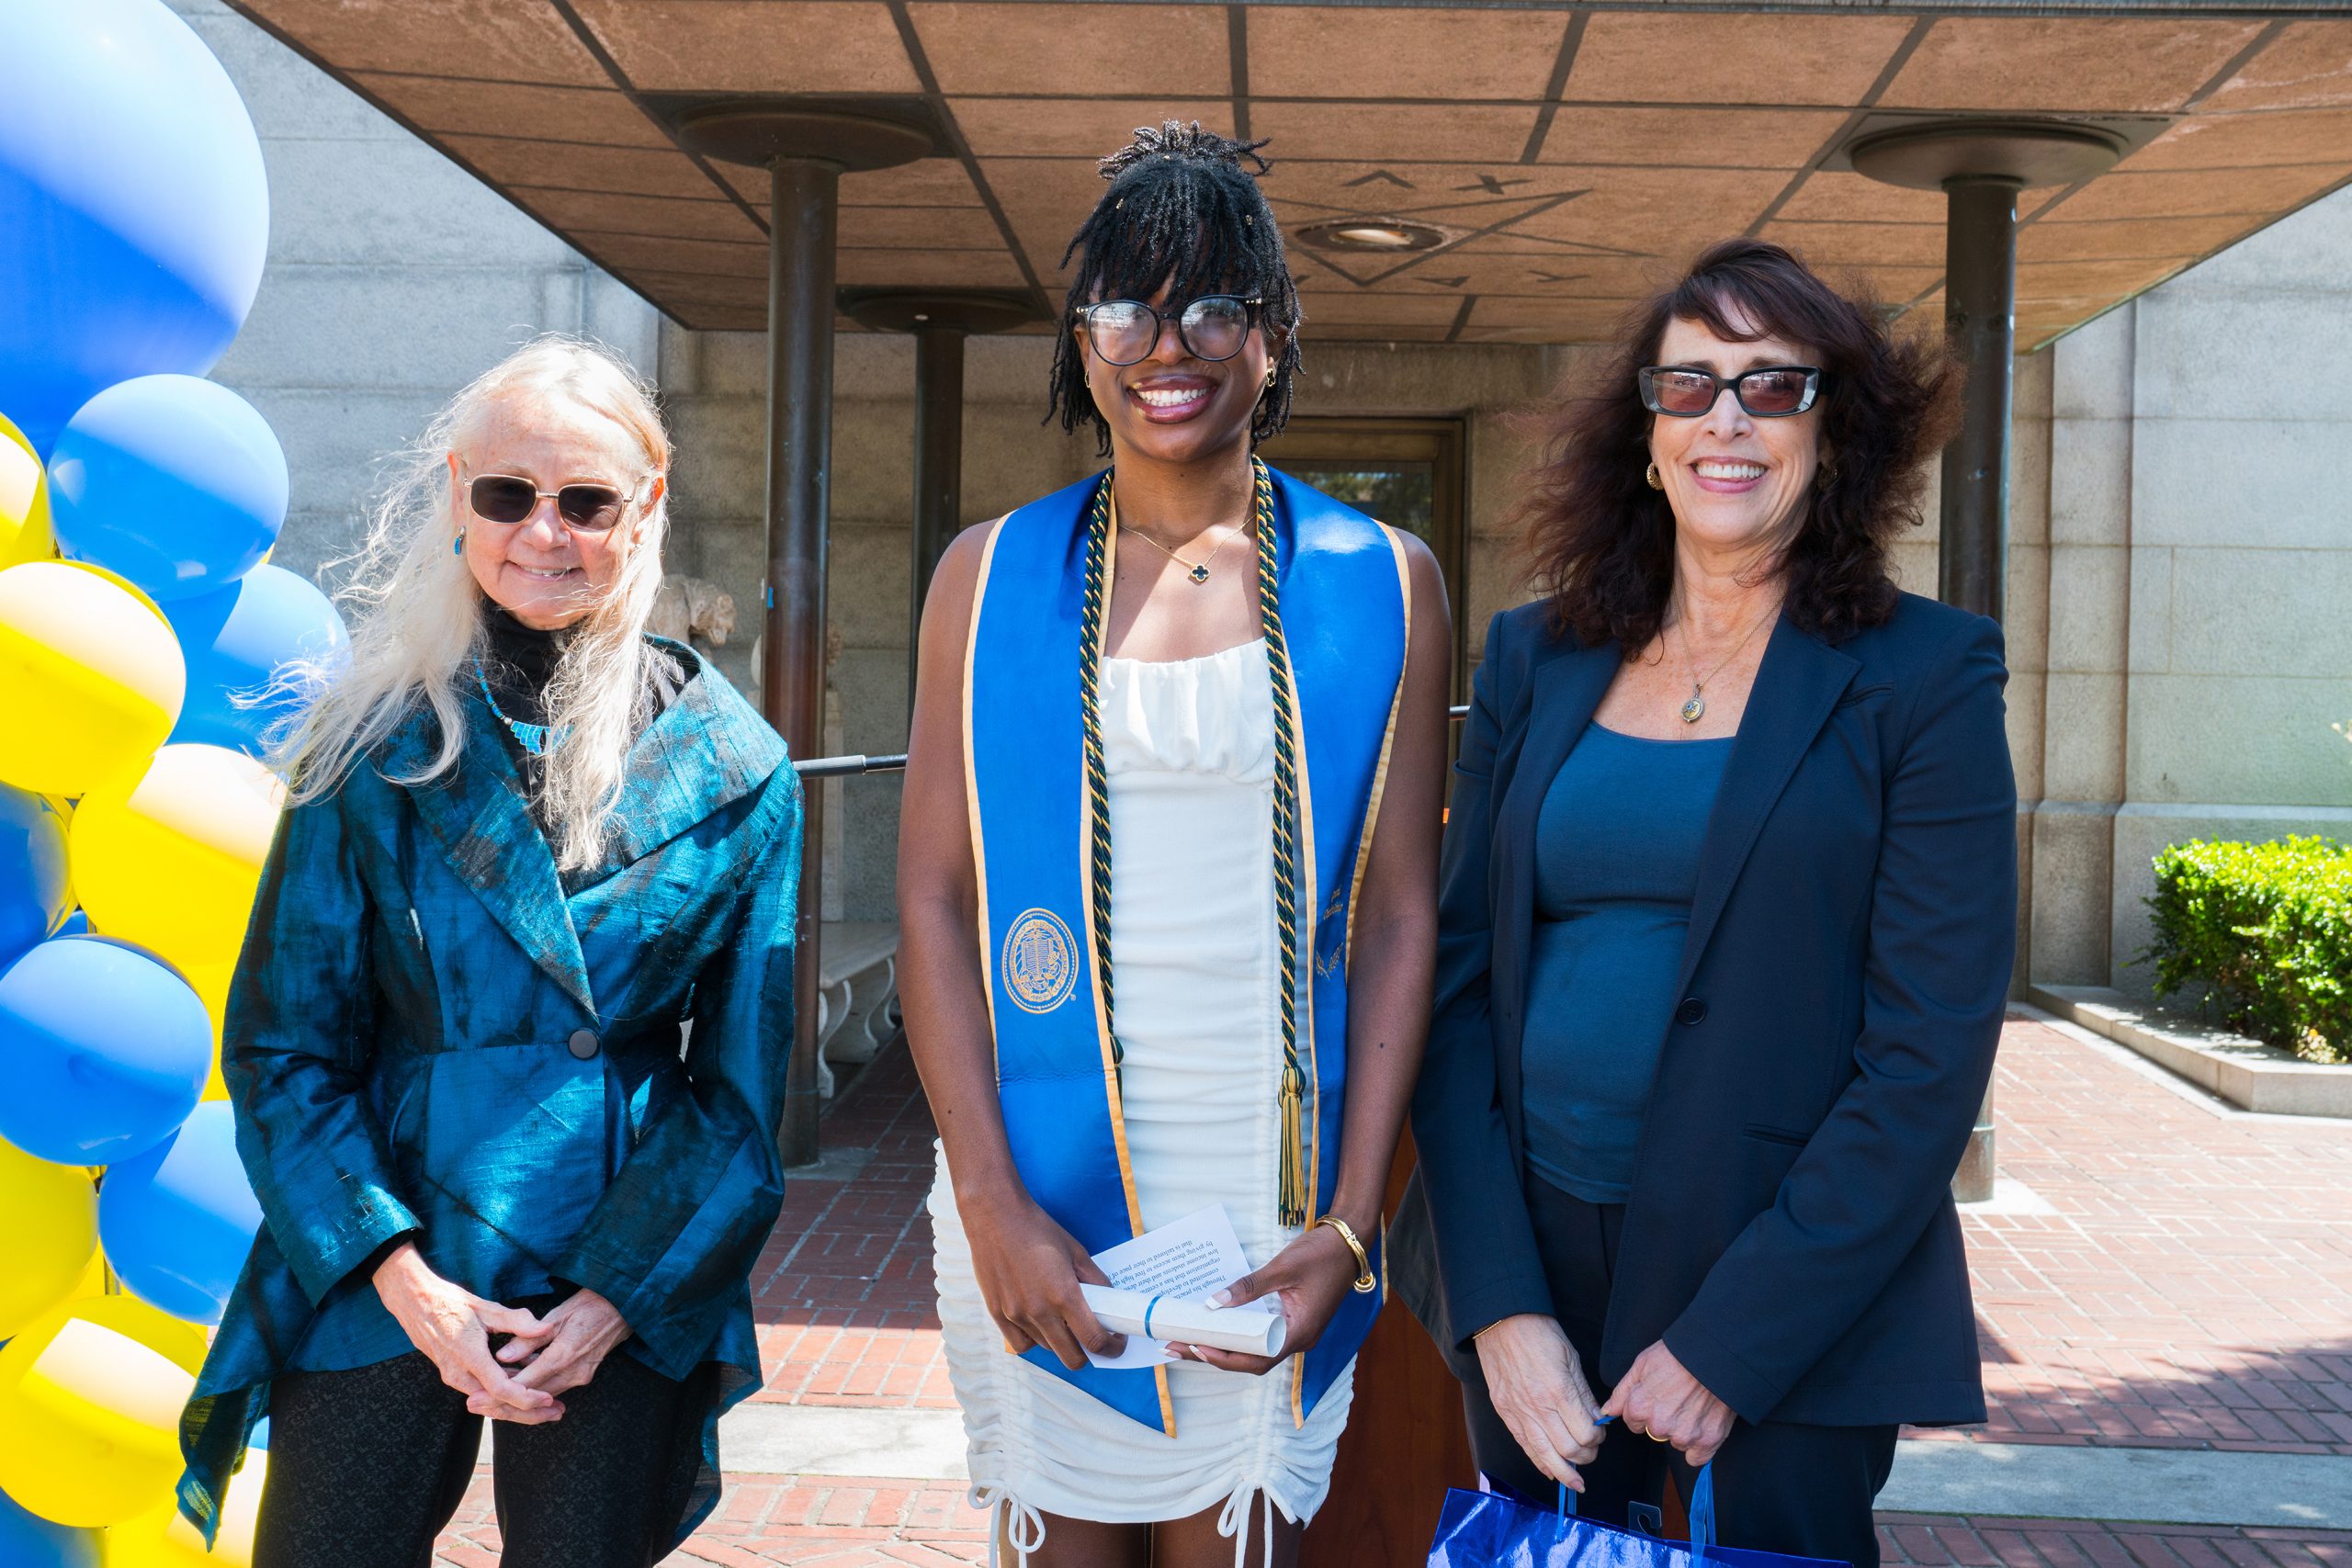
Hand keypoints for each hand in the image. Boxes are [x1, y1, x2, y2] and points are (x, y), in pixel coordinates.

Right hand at [372, 1241, 559, 1423]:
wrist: (414, 1303)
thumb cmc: (450, 1302)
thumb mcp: (486, 1307)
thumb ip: (517, 1320)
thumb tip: (546, 1329)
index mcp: (468, 1356)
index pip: (500, 1390)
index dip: (526, 1399)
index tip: (549, 1399)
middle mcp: (458, 1374)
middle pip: (496, 1405)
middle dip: (528, 1414)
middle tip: (557, 1412)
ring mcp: (453, 1377)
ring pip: (489, 1402)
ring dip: (517, 1407)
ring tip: (547, 1406)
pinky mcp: (453, 1375)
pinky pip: (481, 1392)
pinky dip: (503, 1396)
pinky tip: (525, 1391)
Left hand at [486, 1288, 630, 1411]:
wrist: (624, 1306)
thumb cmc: (590, 1304)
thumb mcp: (557, 1314)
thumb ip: (529, 1338)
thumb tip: (502, 1356)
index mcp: (564, 1355)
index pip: (525, 1383)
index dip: (498, 1393)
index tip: (475, 1397)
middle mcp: (573, 1372)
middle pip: (531, 1397)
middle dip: (502, 1403)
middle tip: (474, 1405)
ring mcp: (581, 1376)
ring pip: (542, 1396)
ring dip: (516, 1398)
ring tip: (487, 1400)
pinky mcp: (583, 1375)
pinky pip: (553, 1388)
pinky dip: (533, 1389)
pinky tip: (515, 1386)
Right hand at [960, 1187, 1124, 1369]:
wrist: (995, 1217)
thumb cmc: (1038, 1230)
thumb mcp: (1076, 1252)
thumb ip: (1096, 1281)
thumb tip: (1109, 1302)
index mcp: (1064, 1294)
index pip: (1094, 1339)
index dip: (1111, 1348)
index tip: (1116, 1344)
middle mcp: (1039, 1311)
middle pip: (1071, 1357)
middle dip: (1089, 1353)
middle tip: (1092, 1337)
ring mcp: (1016, 1315)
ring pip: (1047, 1348)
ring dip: (1061, 1342)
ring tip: (1063, 1321)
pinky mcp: (997, 1314)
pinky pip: (1022, 1343)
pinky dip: (1035, 1339)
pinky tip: (1039, 1323)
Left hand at [1169, 1223, 1361, 1376]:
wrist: (1349, 1243)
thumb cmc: (1321, 1254)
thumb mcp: (1282, 1267)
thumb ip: (1249, 1287)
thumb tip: (1214, 1303)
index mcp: (1299, 1332)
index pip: (1256, 1359)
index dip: (1224, 1358)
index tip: (1195, 1347)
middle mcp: (1297, 1340)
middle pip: (1250, 1361)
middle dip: (1212, 1356)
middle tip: (1175, 1347)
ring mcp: (1295, 1333)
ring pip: (1254, 1352)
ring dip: (1221, 1349)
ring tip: (1186, 1343)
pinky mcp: (1291, 1322)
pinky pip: (1259, 1338)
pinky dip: (1236, 1337)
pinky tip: (1215, 1330)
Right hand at [1472, 1314, 1604, 1490]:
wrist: (1501, 1322)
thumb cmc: (1539, 1334)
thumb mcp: (1571, 1358)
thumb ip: (1584, 1393)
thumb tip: (1596, 1418)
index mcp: (1559, 1391)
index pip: (1586, 1433)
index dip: (1598, 1438)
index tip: (1600, 1433)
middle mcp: (1538, 1407)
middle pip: (1569, 1450)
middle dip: (1586, 1456)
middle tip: (1592, 1451)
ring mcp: (1518, 1412)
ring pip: (1545, 1456)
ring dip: (1564, 1472)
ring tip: (1575, 1482)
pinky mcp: (1505, 1413)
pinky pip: (1524, 1446)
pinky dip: (1539, 1462)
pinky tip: (1550, 1470)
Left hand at [1601, 1340, 1734, 1466]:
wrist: (1714, 1355)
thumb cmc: (1677, 1355)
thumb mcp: (1641, 1365)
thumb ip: (1621, 1392)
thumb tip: (1607, 1411)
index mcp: (1639, 1408)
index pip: (1633, 1421)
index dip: (1645, 1408)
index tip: (1658, 1396)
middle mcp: (1659, 1426)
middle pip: (1655, 1432)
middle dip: (1663, 1419)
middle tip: (1678, 1398)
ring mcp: (1683, 1435)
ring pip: (1676, 1442)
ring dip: (1682, 1430)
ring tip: (1694, 1405)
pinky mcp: (1707, 1441)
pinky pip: (1696, 1458)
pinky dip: (1699, 1446)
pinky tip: (1703, 1425)